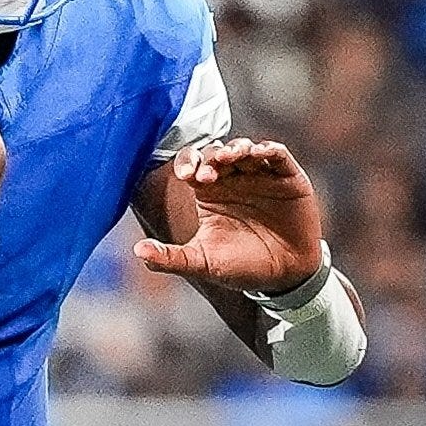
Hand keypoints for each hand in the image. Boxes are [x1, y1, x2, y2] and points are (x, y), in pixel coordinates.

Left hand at [138, 138, 324, 295]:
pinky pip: (278, 155)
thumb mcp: (203, 262)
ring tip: (231, 158)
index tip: (186, 176)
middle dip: (210, 158)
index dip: (187, 163)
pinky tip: (261, 153)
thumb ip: (171, 257)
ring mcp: (261, 175)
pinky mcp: (288, 177)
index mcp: (210, 192)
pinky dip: (269, 150)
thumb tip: (137, 251)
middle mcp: (233, 178)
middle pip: (216, 153)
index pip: (192, 165)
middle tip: (207, 174)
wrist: (284, 277)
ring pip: (246, 148)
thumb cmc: (241, 268)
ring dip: (238, 148)